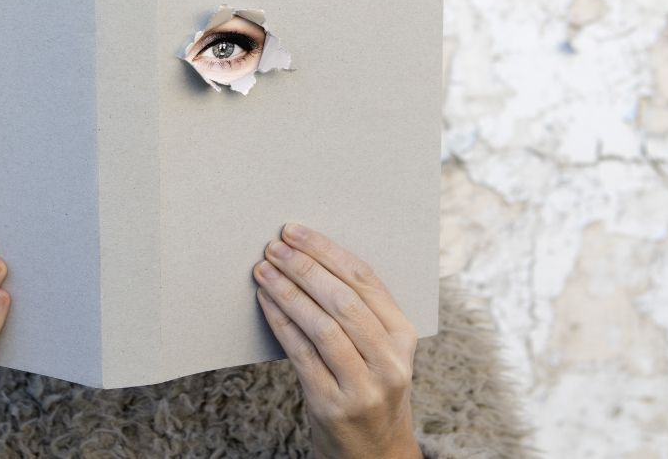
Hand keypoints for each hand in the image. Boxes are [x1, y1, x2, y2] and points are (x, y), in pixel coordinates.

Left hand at [252, 222, 421, 458]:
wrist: (374, 454)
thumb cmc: (369, 388)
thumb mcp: (380, 350)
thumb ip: (359, 312)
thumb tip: (308, 258)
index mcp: (404, 336)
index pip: (365, 280)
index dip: (327, 250)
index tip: (296, 231)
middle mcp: (390, 360)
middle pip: (343, 299)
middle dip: (304, 266)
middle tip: (274, 246)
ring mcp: (362, 386)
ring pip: (321, 325)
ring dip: (287, 291)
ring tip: (263, 270)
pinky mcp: (332, 404)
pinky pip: (300, 354)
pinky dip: (280, 322)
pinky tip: (265, 301)